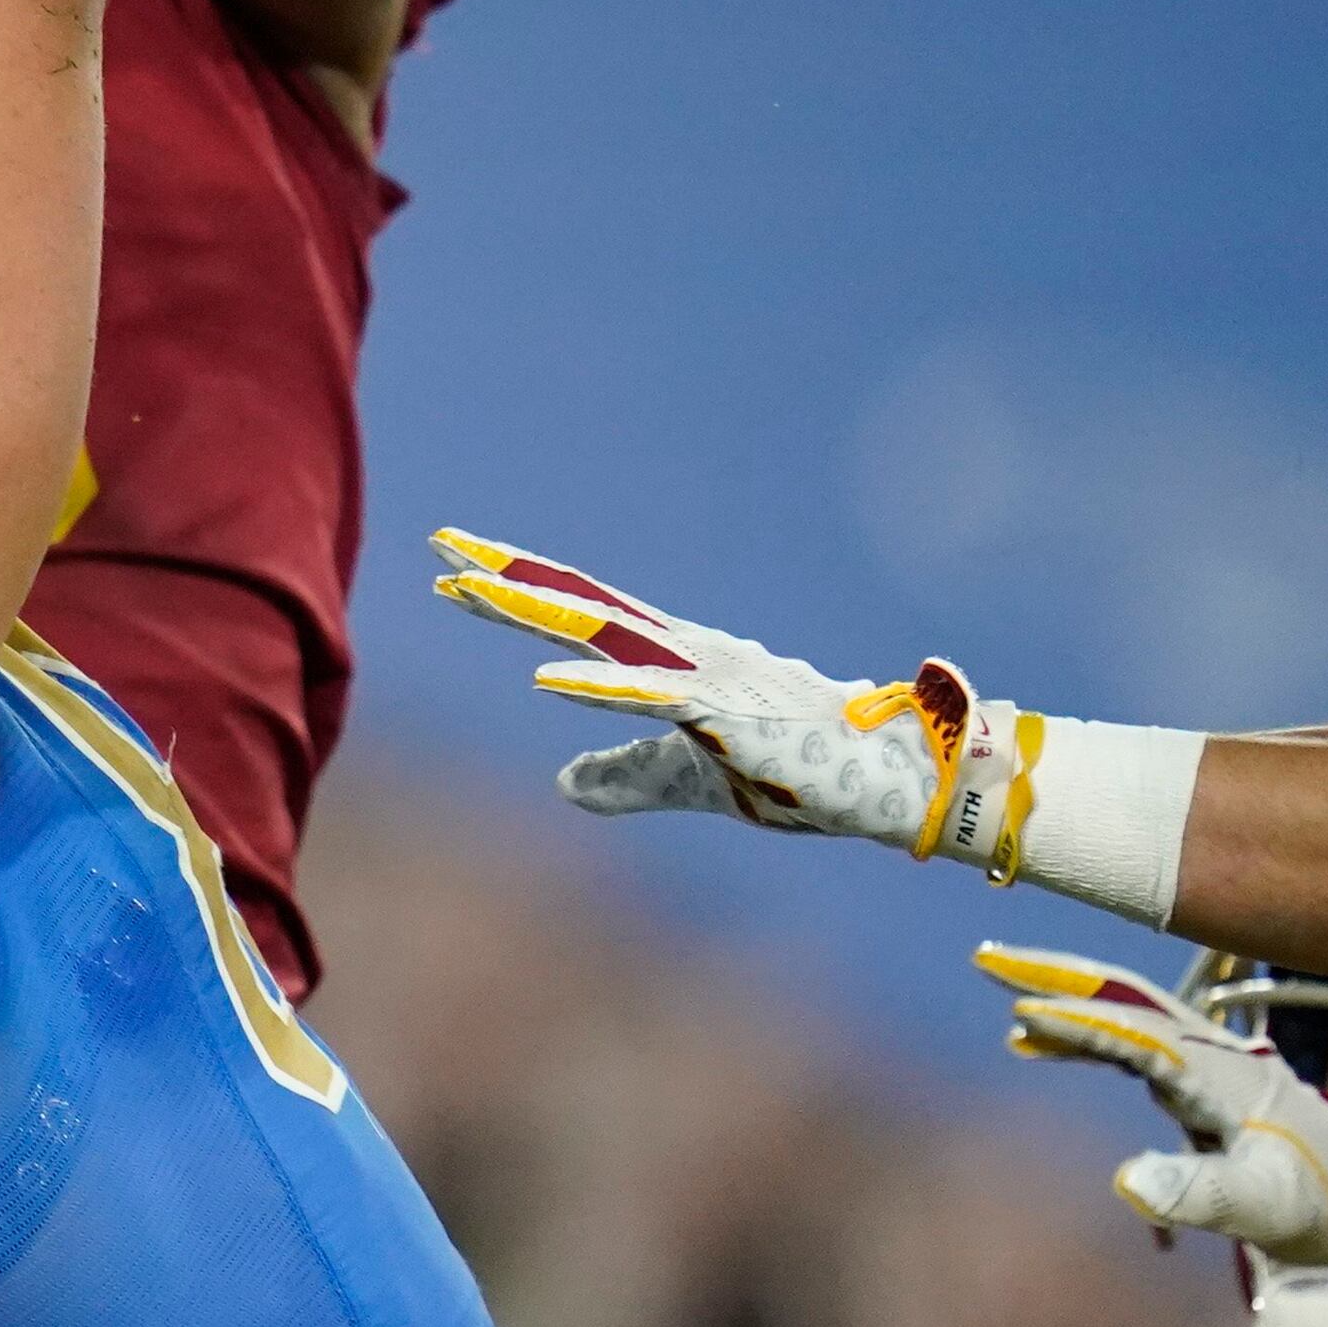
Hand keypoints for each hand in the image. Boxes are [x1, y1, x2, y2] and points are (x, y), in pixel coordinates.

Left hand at [427, 527, 1033, 864]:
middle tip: (440, 541)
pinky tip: (539, 679)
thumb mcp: (687, 778)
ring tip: (465, 587)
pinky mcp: (723, 713)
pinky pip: (646, 698)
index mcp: (672, 660)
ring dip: (530, 611)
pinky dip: (592, 689)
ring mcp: (700, 675)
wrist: (887, 782)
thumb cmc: (797, 774)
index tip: (454, 568)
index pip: (577, 616)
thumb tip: (560, 785)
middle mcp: (679, 652)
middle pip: (575, 604)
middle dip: (506, 575)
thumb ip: (623, 776)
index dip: (515, 592)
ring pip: (597, 634)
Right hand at [978, 943, 1327, 1281]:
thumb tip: (1128, 1181)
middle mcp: (1211, 1055)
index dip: (1080, 1025)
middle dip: (1057, 978)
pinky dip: (1085, 1035)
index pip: (1137, 1038)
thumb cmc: (1325, 1203)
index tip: (1023, 1013)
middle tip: (988, 959)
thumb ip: (1198, 1193)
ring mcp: (1208, 1063)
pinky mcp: (1203, 1079)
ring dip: (1069, 1001)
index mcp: (1220, 1077)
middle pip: (1124, 1000)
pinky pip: (1132, 1043)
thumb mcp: (1265, 1207)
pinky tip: (1041, 1048)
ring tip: (1008, 1007)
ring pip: (1127, 1014)